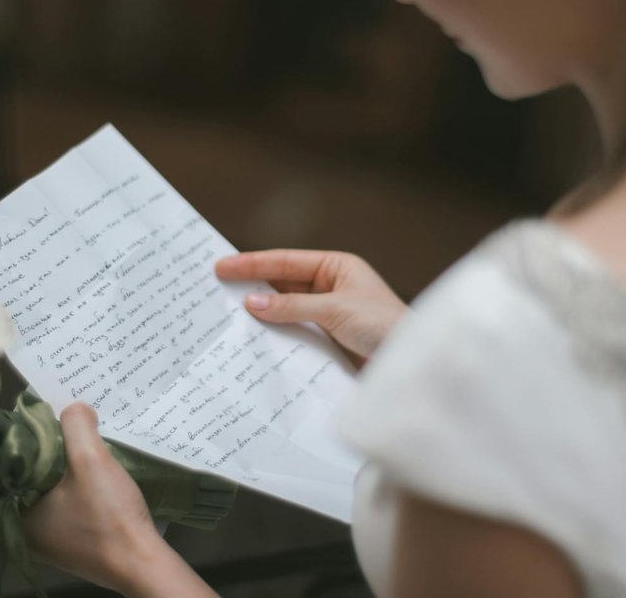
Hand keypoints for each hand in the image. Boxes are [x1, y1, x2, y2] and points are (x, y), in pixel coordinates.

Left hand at [22, 404, 211, 595]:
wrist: (141, 561)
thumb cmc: (109, 517)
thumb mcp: (91, 460)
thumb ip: (77, 426)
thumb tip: (73, 407)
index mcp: (16, 512)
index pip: (9, 463)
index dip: (25, 435)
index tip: (41, 415)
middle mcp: (25, 529)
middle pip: (29, 475)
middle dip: (46, 449)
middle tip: (61, 422)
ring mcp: (50, 538)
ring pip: (48, 489)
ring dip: (62, 467)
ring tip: (77, 440)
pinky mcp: (72, 541)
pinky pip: (65, 503)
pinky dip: (74, 485)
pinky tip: (90, 472)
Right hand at [215, 249, 407, 364]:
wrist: (411, 364)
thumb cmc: (384, 326)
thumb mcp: (335, 310)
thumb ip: (292, 306)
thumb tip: (252, 302)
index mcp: (337, 267)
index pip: (287, 261)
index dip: (253, 263)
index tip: (221, 265)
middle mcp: (332, 286)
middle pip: (283, 282)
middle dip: (252, 284)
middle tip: (215, 286)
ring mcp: (329, 313)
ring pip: (286, 308)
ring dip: (261, 311)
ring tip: (227, 312)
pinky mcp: (329, 338)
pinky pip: (295, 330)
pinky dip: (275, 332)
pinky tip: (254, 336)